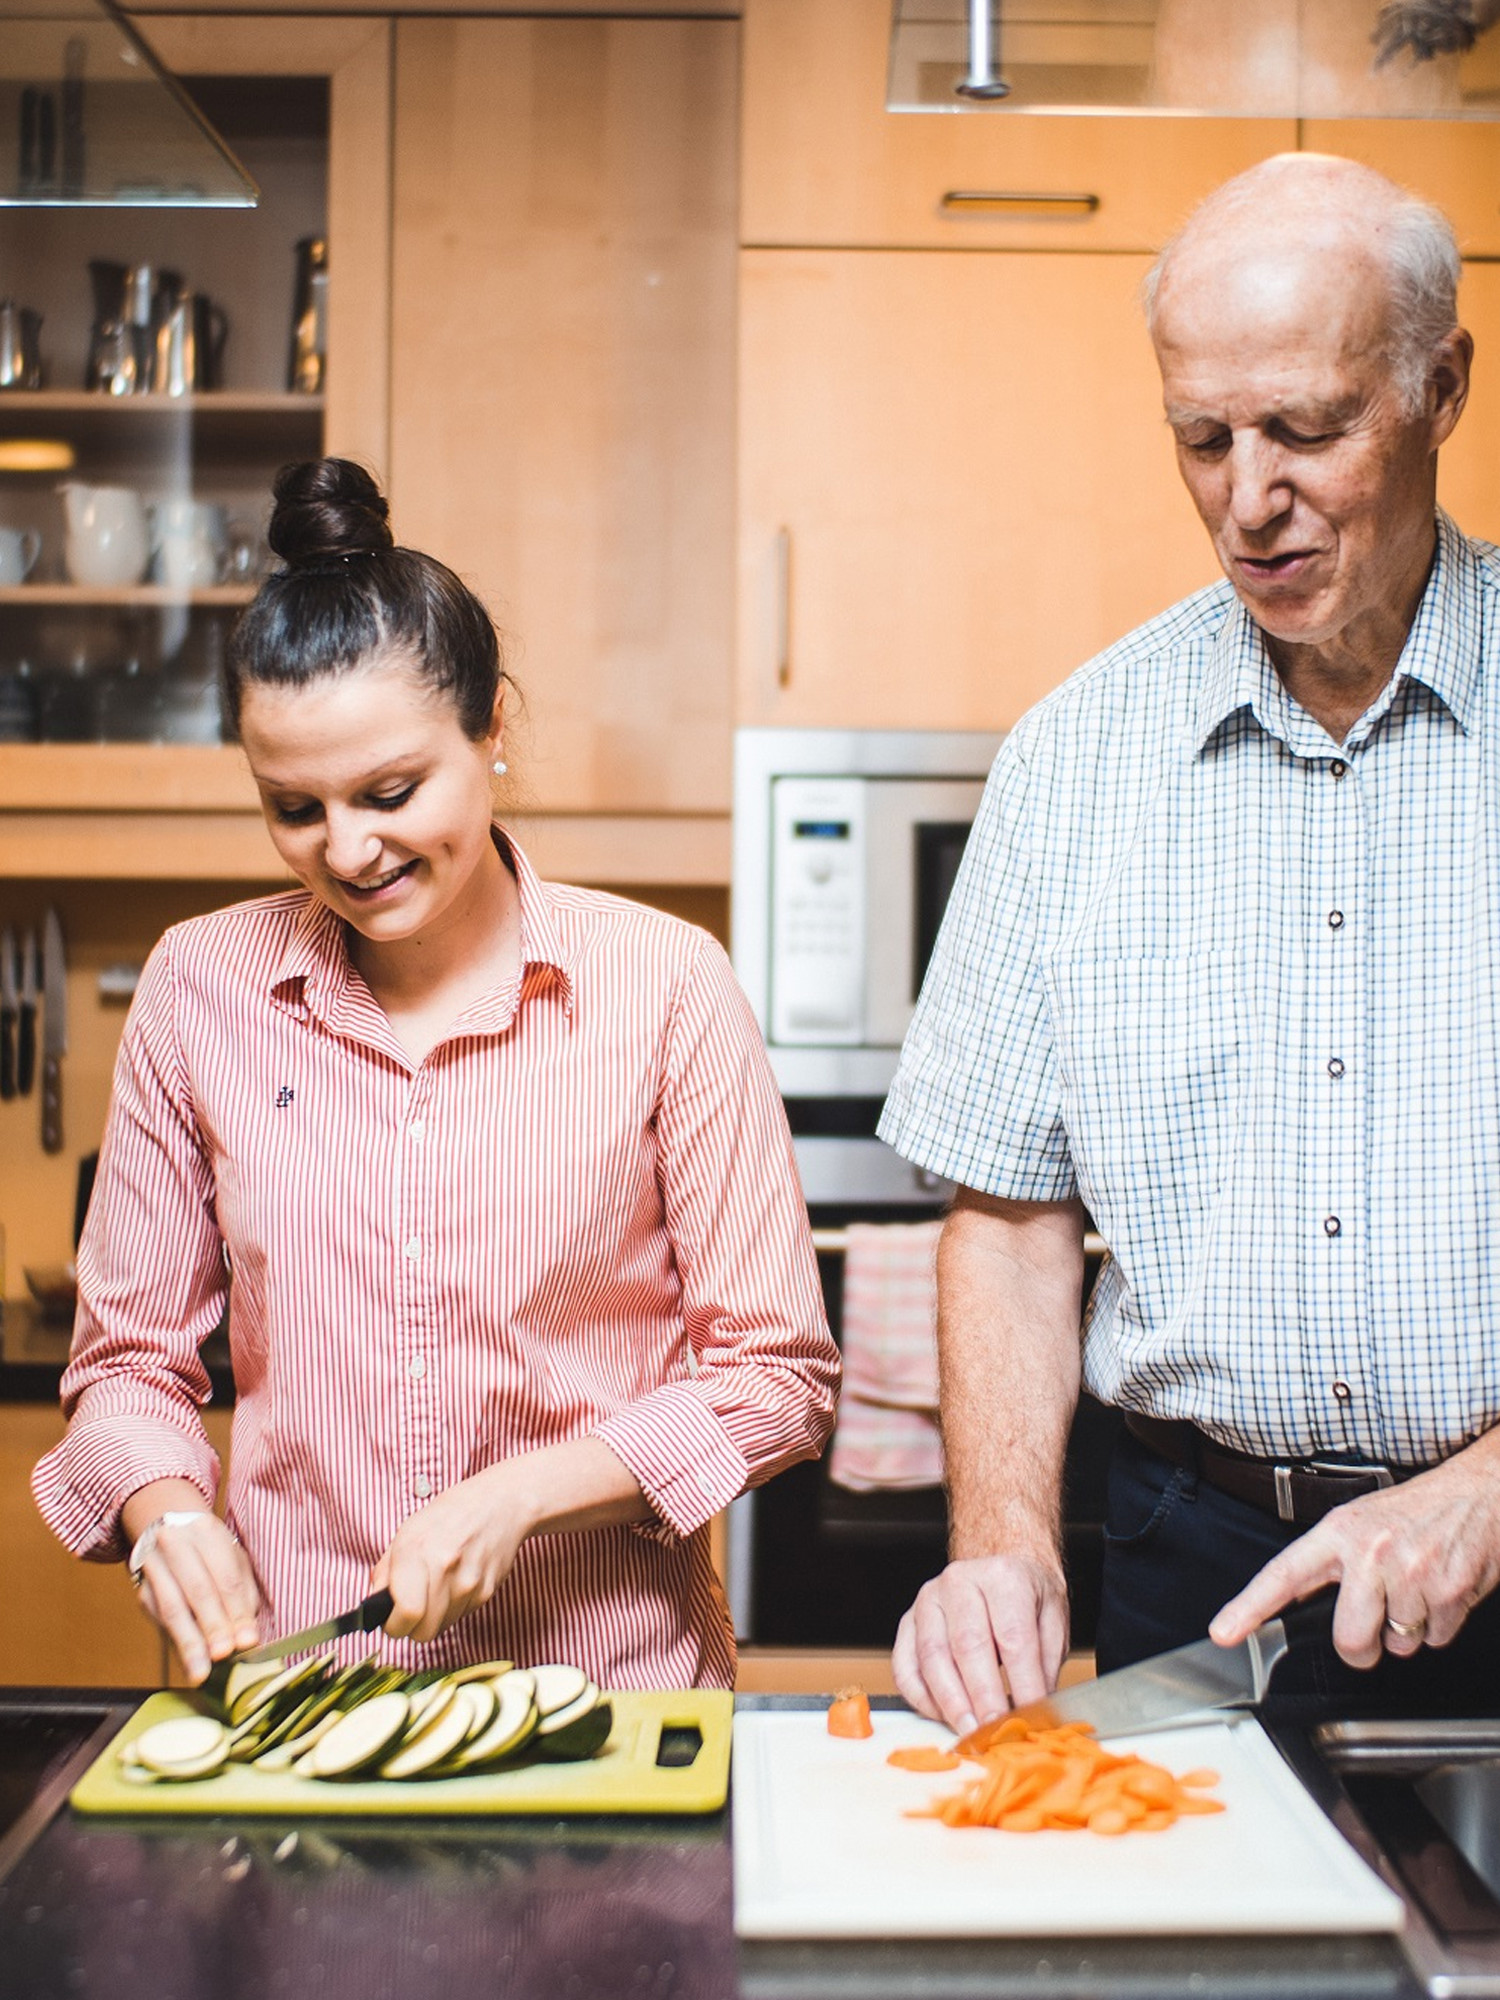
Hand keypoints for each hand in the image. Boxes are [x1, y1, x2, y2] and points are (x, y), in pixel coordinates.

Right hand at [132, 1513, 261, 1683]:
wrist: (167, 1530)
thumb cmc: (209, 1549)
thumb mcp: (233, 1558)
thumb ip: (243, 1595)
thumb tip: (246, 1636)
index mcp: (207, 1533)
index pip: (225, 1577)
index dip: (236, 1611)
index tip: (246, 1640)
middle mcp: (176, 1545)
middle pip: (197, 1591)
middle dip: (212, 1626)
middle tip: (223, 1655)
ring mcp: (155, 1568)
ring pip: (172, 1609)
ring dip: (189, 1643)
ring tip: (201, 1671)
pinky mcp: (143, 1592)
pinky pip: (160, 1621)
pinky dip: (177, 1644)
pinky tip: (189, 1663)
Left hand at [372, 1464, 529, 1644]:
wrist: (500, 1504)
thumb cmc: (450, 1514)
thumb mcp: (407, 1532)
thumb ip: (385, 1572)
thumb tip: (374, 1605)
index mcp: (417, 1551)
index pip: (405, 1615)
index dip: (393, 1625)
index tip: (390, 1618)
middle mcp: (445, 1570)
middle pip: (422, 1633)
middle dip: (411, 1626)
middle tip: (410, 1607)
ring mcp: (470, 1584)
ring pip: (441, 1628)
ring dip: (433, 1617)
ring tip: (436, 1587)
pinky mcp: (487, 1592)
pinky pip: (460, 1616)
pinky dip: (453, 1607)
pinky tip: (455, 1581)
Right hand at [891, 1550, 1069, 1733]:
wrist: (998, 1565)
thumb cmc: (1027, 1597)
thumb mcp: (1053, 1621)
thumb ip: (1045, 1664)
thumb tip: (1038, 1711)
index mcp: (1003, 1577)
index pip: (1013, 1638)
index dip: (1022, 1684)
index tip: (1031, 1719)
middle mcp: (960, 1581)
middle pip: (968, 1646)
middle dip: (983, 1698)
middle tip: (996, 1732)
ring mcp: (928, 1600)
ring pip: (932, 1657)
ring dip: (951, 1703)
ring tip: (970, 1732)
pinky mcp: (908, 1621)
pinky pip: (905, 1666)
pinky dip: (921, 1698)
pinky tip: (943, 1715)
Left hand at [1210, 1444, 1499, 1667]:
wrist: (1482, 1491)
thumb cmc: (1418, 1509)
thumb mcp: (1361, 1521)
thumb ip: (1331, 1561)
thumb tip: (1296, 1601)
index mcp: (1340, 1532)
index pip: (1284, 1573)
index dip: (1250, 1607)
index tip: (1224, 1632)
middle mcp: (1373, 1552)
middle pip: (1349, 1638)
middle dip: (1361, 1647)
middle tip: (1373, 1624)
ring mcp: (1413, 1574)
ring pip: (1398, 1645)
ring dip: (1407, 1629)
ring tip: (1417, 1587)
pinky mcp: (1451, 1592)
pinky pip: (1435, 1641)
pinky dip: (1439, 1625)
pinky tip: (1440, 1590)